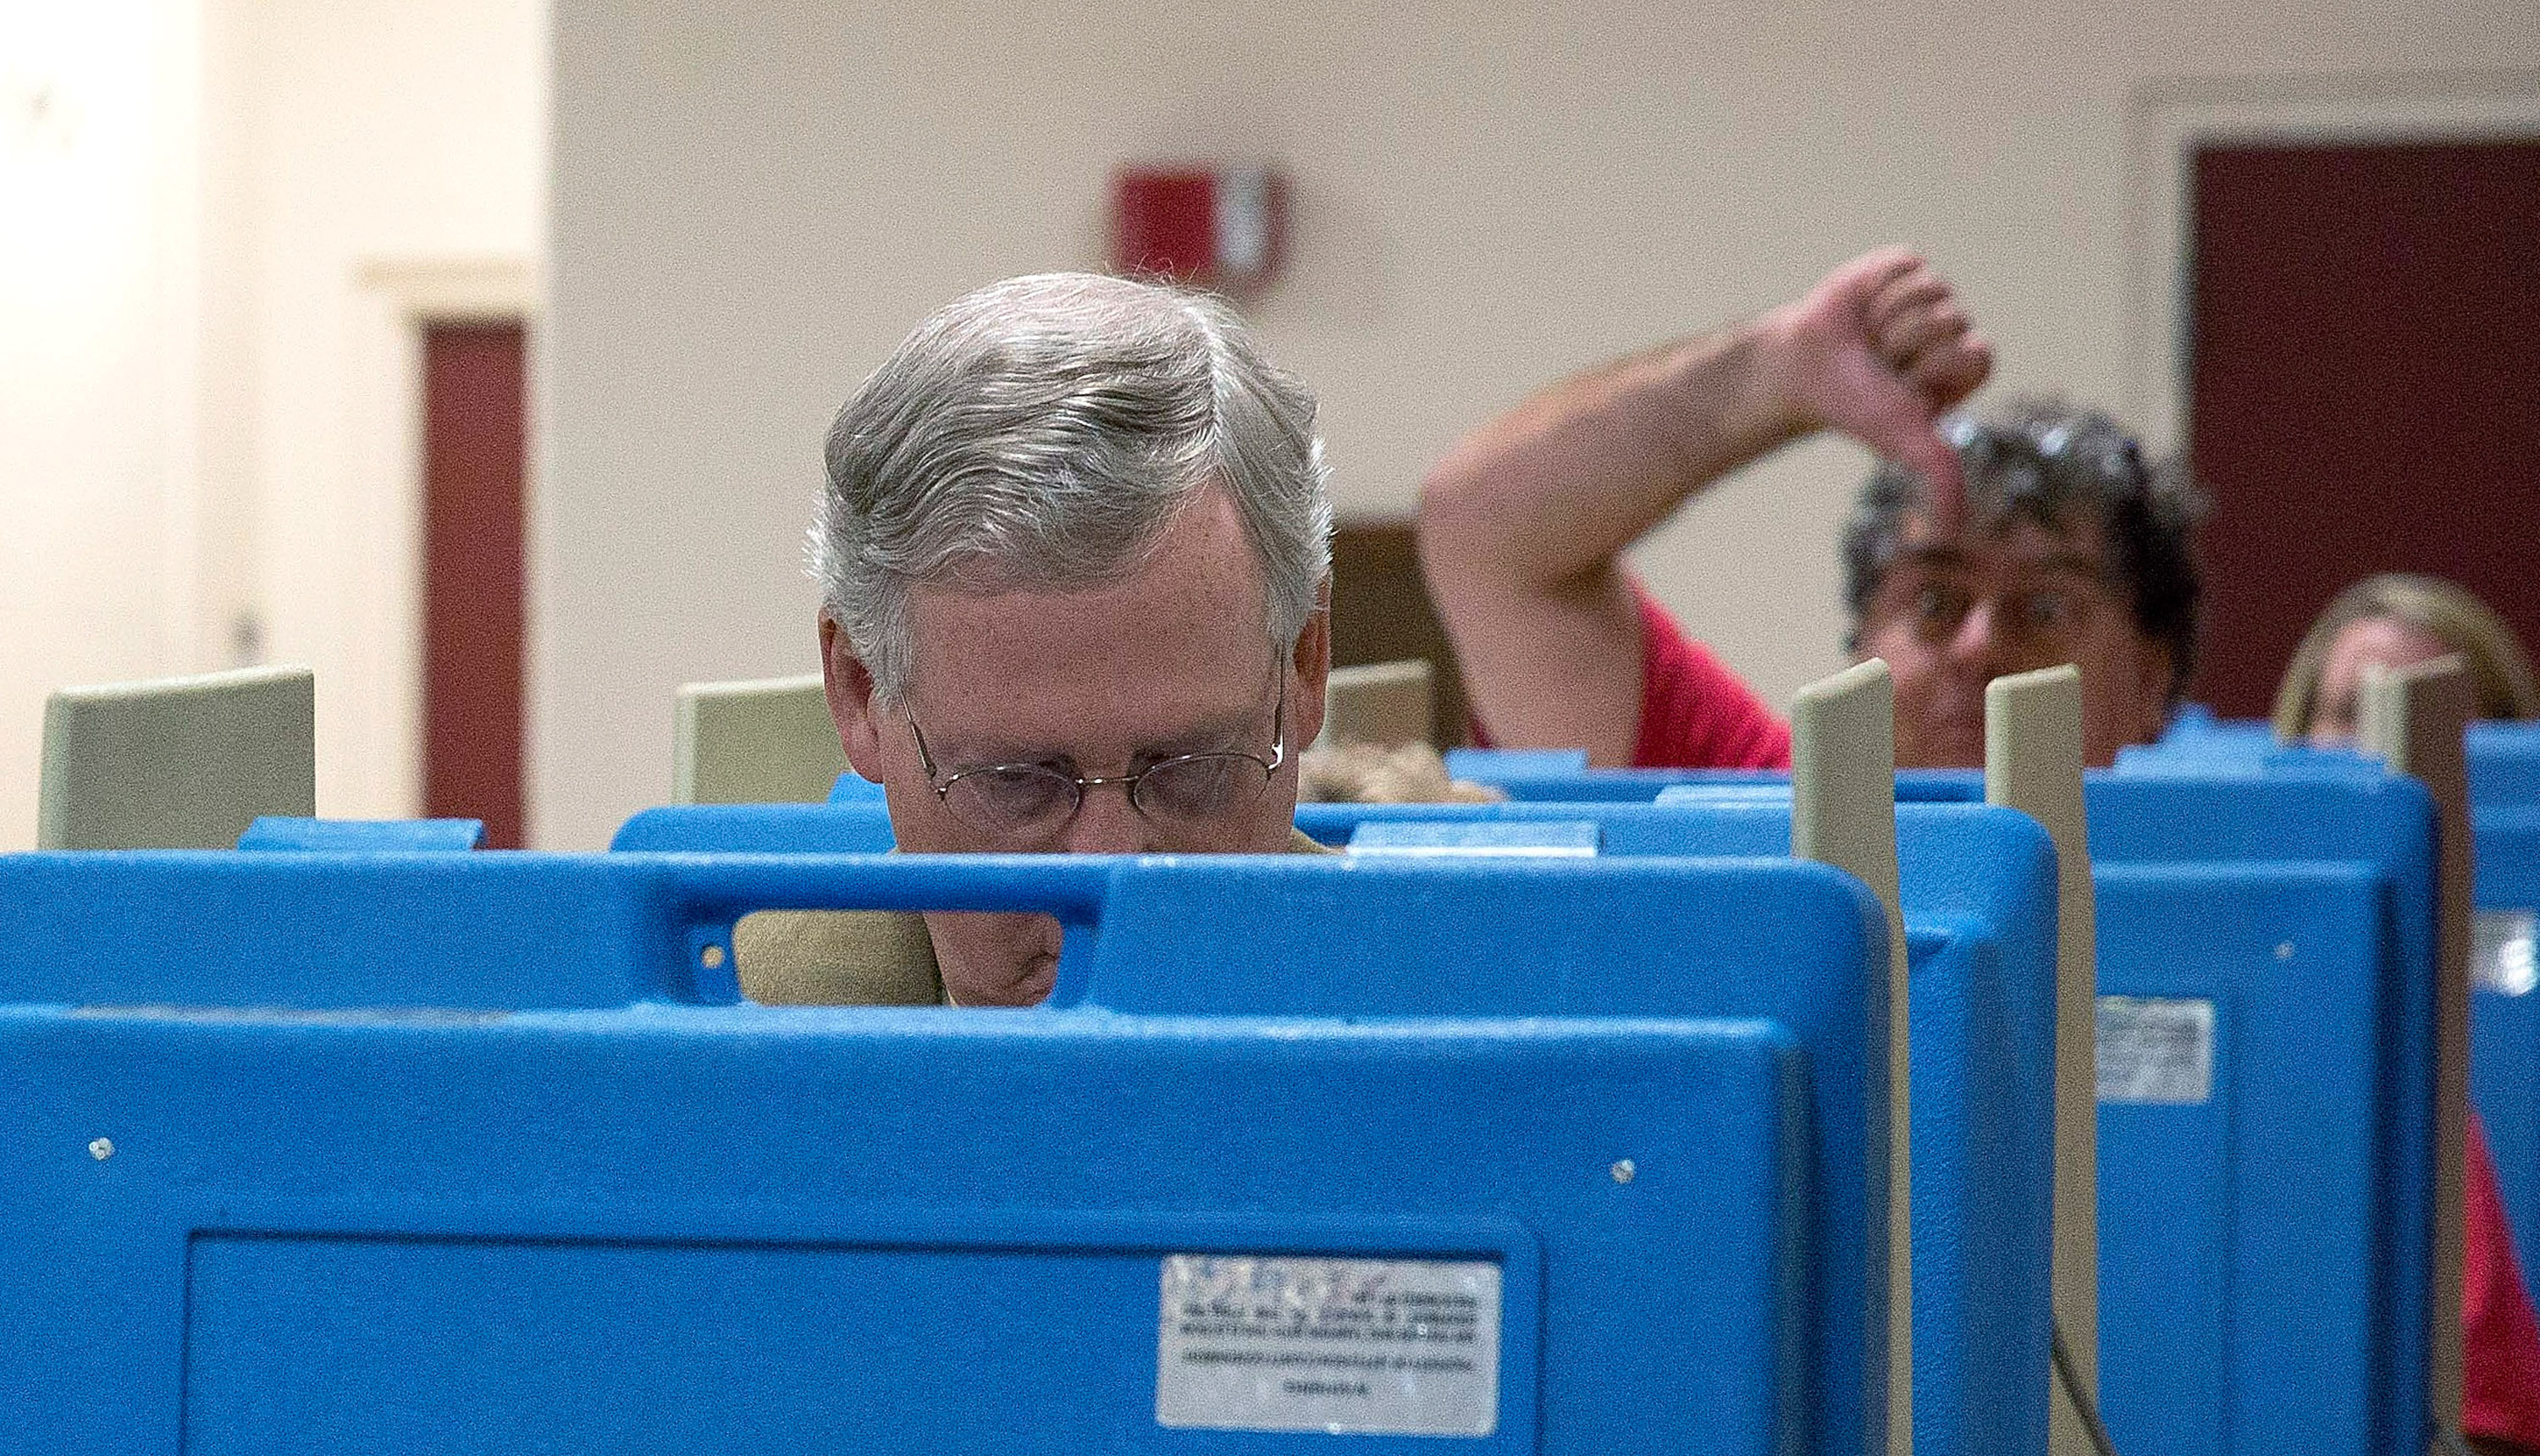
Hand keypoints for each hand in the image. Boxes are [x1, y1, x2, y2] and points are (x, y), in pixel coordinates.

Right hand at [1763, 249, 1992, 529]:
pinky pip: (1906, 265)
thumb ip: (1940, 478)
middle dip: (1902, 343)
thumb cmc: (1853, 407)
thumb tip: (1954, 530)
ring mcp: (1931, 295)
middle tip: (1879, 362)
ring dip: (1885, 318)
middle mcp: (1955, 329)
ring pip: (1929, 290)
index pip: (1975, 352)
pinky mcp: (1903, 267)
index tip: (1901, 387)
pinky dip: (1874, 288)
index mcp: (1965, 367)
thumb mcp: (1904, 442)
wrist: (1799, 370)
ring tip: (1867, 338)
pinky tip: (1861, 310)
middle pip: (1949, 319)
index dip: (1930, 368)